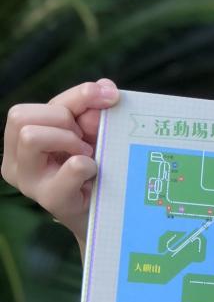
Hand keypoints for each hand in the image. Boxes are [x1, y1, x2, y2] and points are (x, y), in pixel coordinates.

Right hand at [2, 79, 119, 246]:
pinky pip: (71, 167)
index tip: (108, 99)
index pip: (29, 108)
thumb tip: (104, 89)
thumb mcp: (89, 129)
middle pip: (20, 117)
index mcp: (19, 142)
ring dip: (68, 139)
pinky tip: (95, 170)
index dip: (75, 96)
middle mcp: (16, 163)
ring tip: (87, 154)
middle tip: (84, 140)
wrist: (109, 211)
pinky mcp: (53, 199)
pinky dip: (89, 162)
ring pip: (30, 136)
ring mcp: (30, 184)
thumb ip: (90, 105)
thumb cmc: (94, 165)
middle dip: (62, 120)